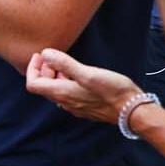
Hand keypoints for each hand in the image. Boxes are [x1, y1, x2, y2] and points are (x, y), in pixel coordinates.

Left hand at [25, 48, 143, 124]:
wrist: (132, 111)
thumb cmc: (112, 91)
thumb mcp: (88, 73)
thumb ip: (65, 63)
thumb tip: (45, 54)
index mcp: (61, 93)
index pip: (33, 84)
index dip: (32, 69)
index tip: (39, 56)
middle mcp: (65, 102)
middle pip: (44, 87)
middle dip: (44, 70)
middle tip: (52, 57)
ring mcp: (75, 107)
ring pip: (57, 90)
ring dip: (56, 76)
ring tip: (65, 63)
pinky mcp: (85, 107)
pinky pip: (69, 94)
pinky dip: (67, 82)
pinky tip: (79, 75)